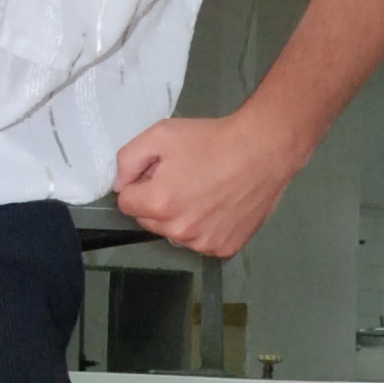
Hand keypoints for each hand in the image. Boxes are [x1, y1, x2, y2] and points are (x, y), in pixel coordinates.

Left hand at [112, 108, 303, 259]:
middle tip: (184, 177)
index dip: (140, 183)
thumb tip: (120, 185)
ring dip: (181, 217)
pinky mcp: (224, 248)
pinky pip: (201, 241)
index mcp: (158, 203)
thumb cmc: (212, 139)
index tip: (160, 171)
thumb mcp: (161, 134)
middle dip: (158, 201)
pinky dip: (205, 228)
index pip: (126, 202)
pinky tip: (219, 206)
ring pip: (175, 233)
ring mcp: (203, 243)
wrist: (263, 150)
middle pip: (149, 220)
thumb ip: (128, 160)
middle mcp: (178, 230)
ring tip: (205, 191)